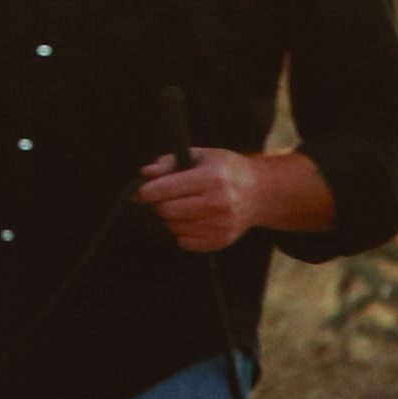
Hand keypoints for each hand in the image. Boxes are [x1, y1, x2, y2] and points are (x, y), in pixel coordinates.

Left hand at [134, 147, 264, 252]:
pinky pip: (185, 243)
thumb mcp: (201, 155)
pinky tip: (189, 219)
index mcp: (212, 178)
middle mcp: (218, 203)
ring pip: (174, 228)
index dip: (146, 191)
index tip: (137, 191)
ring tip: (177, 206)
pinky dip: (180, 232)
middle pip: (168, 211)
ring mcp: (221, 225)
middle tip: (158, 198)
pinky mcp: (222, 241)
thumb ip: (171, 162)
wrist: (261, 192)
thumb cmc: (226, 169)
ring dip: (168, 219)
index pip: (168, 188)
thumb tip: (145, 173)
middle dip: (157, 205)